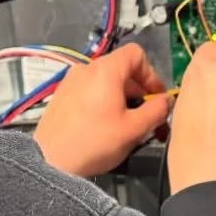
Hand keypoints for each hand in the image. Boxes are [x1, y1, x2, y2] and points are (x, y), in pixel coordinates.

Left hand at [34, 44, 169, 177]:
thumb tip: (166, 101)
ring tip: (124, 123)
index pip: (137, 54)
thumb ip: (157, 110)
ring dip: (122, 97)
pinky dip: (103, 101)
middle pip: (122, 68)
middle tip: (145, 115)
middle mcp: (87, 68)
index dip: (152, 74)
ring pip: (106, 80)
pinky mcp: (62, 95)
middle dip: (138, 90)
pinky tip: (104, 125)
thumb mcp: (134, 129)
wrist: (50, 161)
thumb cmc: (93, 143)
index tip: (156, 97)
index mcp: (106, 70)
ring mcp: (71, 81)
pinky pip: (90, 89)